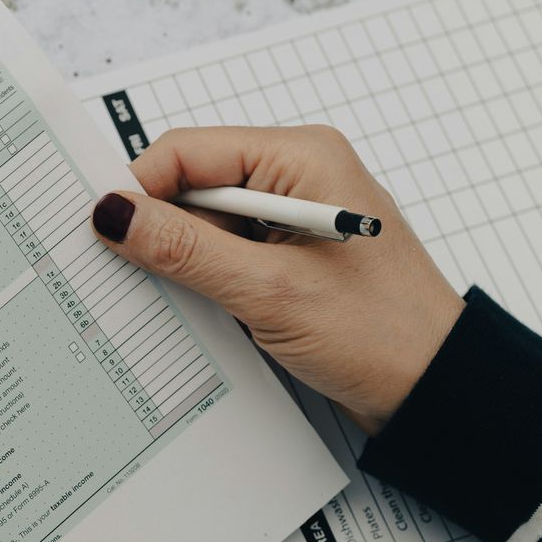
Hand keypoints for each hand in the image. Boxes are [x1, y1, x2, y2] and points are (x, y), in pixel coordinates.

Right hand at [89, 125, 463, 433]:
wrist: (438, 390)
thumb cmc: (381, 334)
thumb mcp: (268, 291)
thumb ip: (185, 248)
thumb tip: (112, 213)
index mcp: (302, 157)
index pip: (188, 151)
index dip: (140, 189)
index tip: (103, 234)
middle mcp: (298, 174)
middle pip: (192, 183)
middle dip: (160, 229)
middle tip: (131, 276)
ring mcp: (294, 214)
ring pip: (205, 221)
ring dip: (184, 260)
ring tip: (184, 301)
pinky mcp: (291, 253)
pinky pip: (227, 250)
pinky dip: (206, 278)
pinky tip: (206, 310)